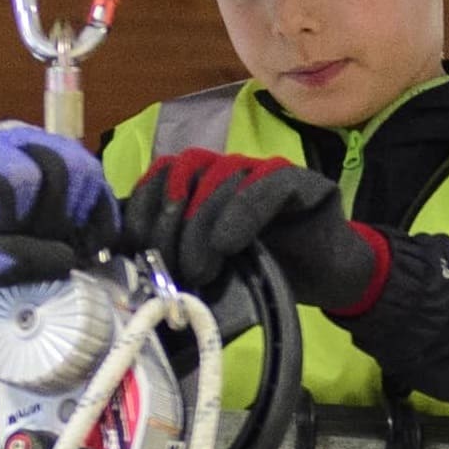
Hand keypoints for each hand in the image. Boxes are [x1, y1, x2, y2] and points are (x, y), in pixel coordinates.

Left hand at [0, 124, 113, 280]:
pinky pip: (94, 179)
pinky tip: (92, 241)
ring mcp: (39, 143)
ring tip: (68, 246)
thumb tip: (65, 262)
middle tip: (45, 249)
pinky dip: (99, 212)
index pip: (23, 177)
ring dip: (84, 215)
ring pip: (87, 170)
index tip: (9, 242)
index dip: (24, 218)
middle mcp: (13, 137)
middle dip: (60, 219)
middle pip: (66, 169)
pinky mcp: (56, 156)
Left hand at [123, 149, 387, 310]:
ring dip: (202, 224)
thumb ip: (172, 254)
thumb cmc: (264, 274)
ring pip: (222, 175)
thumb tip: (122, 258)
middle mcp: (230, 168)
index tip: (133, 245)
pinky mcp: (301, 180)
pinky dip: (242, 212)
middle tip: (172, 268)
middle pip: (185, 172)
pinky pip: (267, 184)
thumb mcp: (206, 266)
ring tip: (201, 269)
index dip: (142, 204)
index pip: (160, 173)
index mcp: (202, 182)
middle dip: (170, 222)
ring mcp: (265, 170)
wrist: (326, 280)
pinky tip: (230, 244)